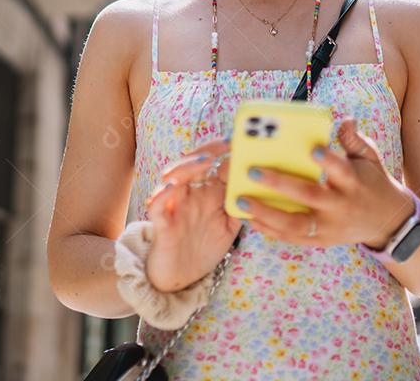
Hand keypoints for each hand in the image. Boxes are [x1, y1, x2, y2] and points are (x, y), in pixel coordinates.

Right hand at [144, 139, 242, 291]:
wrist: (181, 277)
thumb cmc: (205, 248)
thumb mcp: (230, 226)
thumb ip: (242, 206)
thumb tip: (261, 186)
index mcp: (209, 193)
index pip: (216, 164)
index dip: (225, 151)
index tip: (242, 143)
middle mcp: (191, 194)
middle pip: (194, 164)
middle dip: (207, 151)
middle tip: (224, 145)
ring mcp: (175, 206)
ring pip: (174, 178)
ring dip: (187, 167)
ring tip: (203, 161)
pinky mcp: (162, 223)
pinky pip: (158, 205)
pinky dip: (163, 194)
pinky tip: (173, 187)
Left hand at [238, 117, 415, 248]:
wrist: (386, 221)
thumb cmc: (371, 181)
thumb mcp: (370, 158)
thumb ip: (354, 140)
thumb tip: (345, 120)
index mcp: (353, 181)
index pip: (340, 170)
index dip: (326, 161)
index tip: (311, 149)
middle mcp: (341, 206)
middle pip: (310, 196)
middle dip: (280, 184)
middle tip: (252, 170)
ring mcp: (330, 227)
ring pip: (296, 224)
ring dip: (267, 213)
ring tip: (241, 200)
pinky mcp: (321, 240)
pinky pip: (292, 237)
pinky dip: (270, 230)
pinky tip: (249, 218)